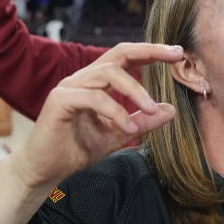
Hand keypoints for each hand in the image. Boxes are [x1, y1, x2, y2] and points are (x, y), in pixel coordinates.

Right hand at [12, 42, 182, 188]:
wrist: (46, 171)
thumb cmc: (77, 150)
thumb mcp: (119, 134)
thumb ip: (143, 121)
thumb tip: (171, 110)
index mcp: (97, 83)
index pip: (126, 58)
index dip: (151, 51)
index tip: (177, 53)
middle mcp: (83, 79)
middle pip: (118, 54)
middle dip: (149, 52)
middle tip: (175, 57)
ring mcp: (70, 88)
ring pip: (108, 74)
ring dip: (135, 91)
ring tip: (152, 109)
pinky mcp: (60, 101)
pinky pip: (93, 98)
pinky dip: (116, 111)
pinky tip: (129, 128)